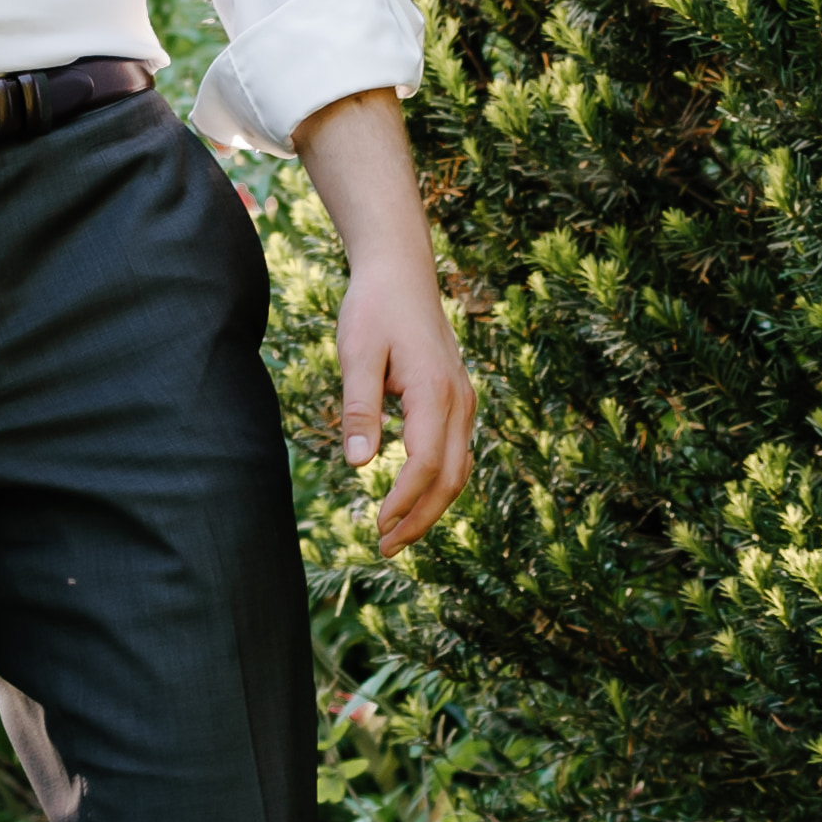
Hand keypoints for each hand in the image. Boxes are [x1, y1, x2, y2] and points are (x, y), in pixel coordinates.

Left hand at [340, 250, 472, 556]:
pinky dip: (438, 485)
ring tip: (396, 535)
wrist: (401, 272)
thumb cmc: (374, 308)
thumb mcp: (356, 352)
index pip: (426, 464)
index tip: (378, 528)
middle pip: (450, 478)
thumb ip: (358, 407)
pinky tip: (412, 500)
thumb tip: (359, 464)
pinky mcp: (458, 401)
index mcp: (435, 391)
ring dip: (431, 508)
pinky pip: (456, 454)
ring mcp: (464, 401)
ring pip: (458, 471)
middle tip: (385, 549)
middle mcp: (460, 401)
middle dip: (420, 519)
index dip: (404, 502)